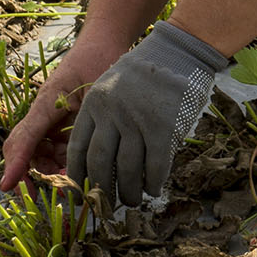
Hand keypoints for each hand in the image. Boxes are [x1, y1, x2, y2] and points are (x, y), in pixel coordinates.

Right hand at [0, 33, 122, 189]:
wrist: (105, 44)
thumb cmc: (99, 61)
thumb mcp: (94, 90)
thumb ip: (84, 120)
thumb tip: (75, 156)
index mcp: (46, 103)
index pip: (24, 138)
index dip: (16, 164)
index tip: (7, 186)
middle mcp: (43, 113)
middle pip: (24, 150)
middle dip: (30, 175)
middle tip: (44, 194)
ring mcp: (52, 120)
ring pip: (39, 155)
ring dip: (49, 172)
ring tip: (69, 185)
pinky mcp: (63, 126)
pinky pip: (56, 151)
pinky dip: (62, 165)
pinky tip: (77, 173)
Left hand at [62, 22, 228, 206]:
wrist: (179, 50)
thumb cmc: (146, 70)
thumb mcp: (113, 86)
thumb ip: (104, 117)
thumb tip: (102, 163)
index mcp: (93, 104)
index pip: (78, 149)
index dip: (77, 177)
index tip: (81, 194)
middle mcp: (111, 114)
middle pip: (99, 164)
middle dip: (101, 191)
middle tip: (106, 206)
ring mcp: (137, 121)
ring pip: (126, 169)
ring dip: (129, 192)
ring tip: (133, 202)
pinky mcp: (163, 128)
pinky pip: (155, 165)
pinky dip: (153, 182)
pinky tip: (154, 189)